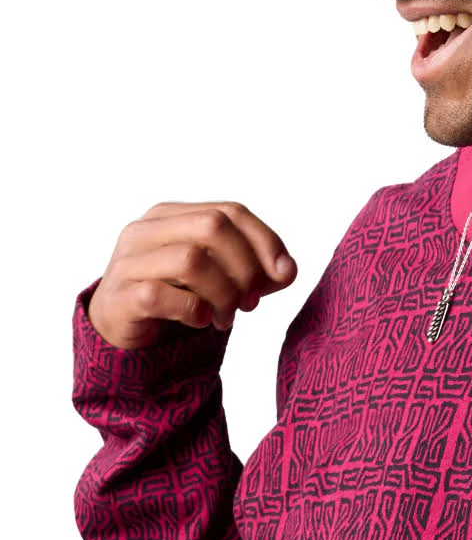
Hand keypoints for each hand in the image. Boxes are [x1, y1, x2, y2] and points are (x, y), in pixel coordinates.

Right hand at [88, 201, 297, 350]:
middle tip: (251, 301)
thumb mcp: (222, 277)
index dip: (265, 240)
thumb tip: (287, 271)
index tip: (284, 273)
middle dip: (244, 266)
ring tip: (226, 317)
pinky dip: (191, 310)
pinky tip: (199, 321)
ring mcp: (127, 261)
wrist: (123, 329)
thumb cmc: (178, 294)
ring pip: (191, 259)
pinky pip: (160, 295)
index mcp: (174, 214)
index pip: (231, 210)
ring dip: (222, 293)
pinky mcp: (117, 296)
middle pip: (213, 226)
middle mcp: (147, 229)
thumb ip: (258, 271)